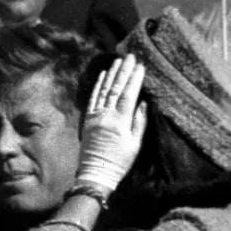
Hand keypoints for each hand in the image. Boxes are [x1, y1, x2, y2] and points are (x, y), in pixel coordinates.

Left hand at [77, 55, 147, 191]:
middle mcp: (106, 116)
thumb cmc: (119, 162)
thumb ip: (139, 122)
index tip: (140, 66)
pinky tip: (103, 75)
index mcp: (119, 122)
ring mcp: (95, 117)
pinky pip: (93, 98)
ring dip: (111, 74)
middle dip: (124, 71)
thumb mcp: (135, 144)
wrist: (96, 174)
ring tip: (118, 61)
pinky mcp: (87, 120)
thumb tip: (143, 102)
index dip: (134, 79)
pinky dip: (98, 86)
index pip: (128, 95)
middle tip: (130, 56)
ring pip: (104, 91)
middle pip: (115, 89)